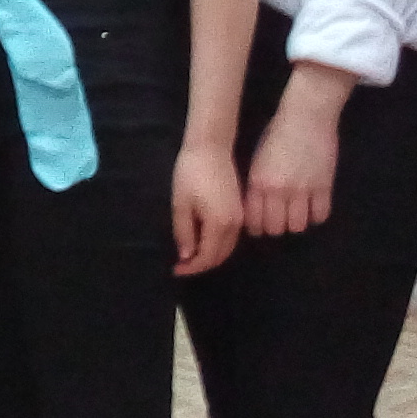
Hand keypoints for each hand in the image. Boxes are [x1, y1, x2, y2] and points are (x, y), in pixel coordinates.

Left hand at [171, 138, 242, 274]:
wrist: (211, 148)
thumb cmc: (190, 173)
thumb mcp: (181, 204)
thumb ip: (184, 233)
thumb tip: (187, 256)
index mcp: (219, 224)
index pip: (207, 257)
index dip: (192, 268)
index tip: (175, 270)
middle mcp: (235, 224)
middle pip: (221, 256)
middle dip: (201, 264)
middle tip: (181, 266)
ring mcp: (240, 217)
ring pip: (228, 247)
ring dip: (210, 255)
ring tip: (189, 256)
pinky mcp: (241, 209)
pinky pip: (231, 236)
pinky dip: (218, 245)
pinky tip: (202, 241)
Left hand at [242, 69, 350, 235]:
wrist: (307, 115)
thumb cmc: (278, 132)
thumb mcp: (258, 158)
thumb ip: (256, 184)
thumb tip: (256, 207)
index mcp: (258, 182)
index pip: (254, 220)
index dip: (256, 227)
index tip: (260, 226)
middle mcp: (278, 190)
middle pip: (276, 228)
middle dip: (276, 227)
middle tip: (280, 219)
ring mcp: (303, 190)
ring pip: (298, 226)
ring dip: (297, 222)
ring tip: (297, 213)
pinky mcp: (324, 186)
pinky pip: (320, 215)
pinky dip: (316, 215)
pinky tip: (313, 206)